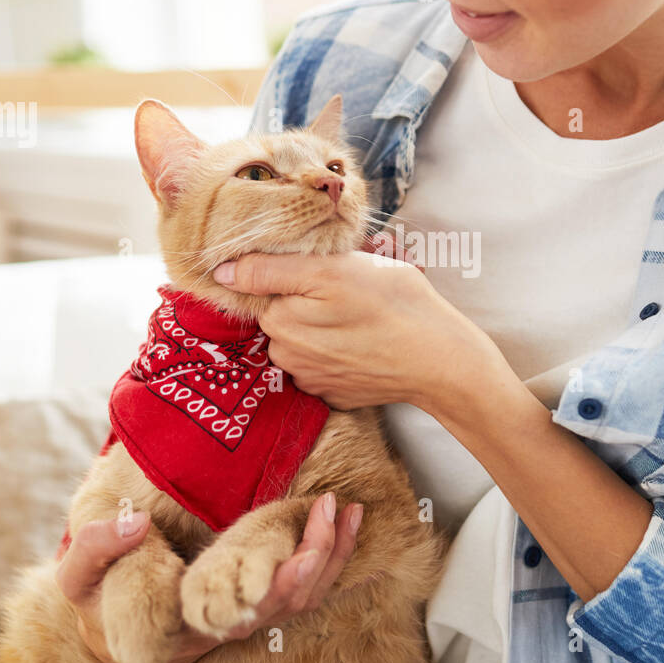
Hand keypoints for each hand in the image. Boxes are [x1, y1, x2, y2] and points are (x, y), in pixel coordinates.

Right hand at [55, 494, 362, 662]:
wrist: (112, 615)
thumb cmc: (98, 597)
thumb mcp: (80, 578)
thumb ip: (97, 548)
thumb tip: (133, 521)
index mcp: (192, 621)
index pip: (244, 612)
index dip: (274, 588)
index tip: (296, 557)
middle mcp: (229, 621)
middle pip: (288, 601)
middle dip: (315, 557)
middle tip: (327, 508)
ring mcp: (249, 611)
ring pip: (304, 596)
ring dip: (332, 554)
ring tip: (347, 510)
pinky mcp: (260, 595)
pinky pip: (306, 583)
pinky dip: (331, 554)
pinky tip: (345, 521)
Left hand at [210, 234, 501, 412]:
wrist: (442, 359)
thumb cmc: (394, 304)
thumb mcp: (332, 269)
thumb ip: (270, 270)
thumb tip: (222, 273)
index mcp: (280, 322)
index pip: (261, 287)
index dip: (289, 271)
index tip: (321, 268)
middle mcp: (287, 357)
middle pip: (282, 313)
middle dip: (307, 297)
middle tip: (349, 286)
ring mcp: (312, 379)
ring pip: (303, 337)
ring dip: (323, 323)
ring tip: (360, 313)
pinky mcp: (335, 393)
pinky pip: (323, 361)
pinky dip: (338, 349)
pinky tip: (364, 340)